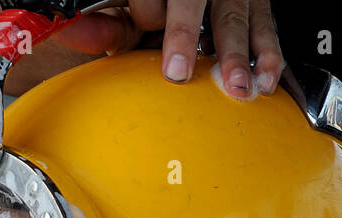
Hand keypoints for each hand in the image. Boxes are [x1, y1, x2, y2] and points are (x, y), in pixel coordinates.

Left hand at [56, 1, 283, 99]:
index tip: (152, 53)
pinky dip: (268, 53)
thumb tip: (74, 30)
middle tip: (179, 73)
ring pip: (238, 16)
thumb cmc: (154, 2)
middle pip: (195, 1)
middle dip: (186, 37)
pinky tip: (268, 77)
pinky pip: (264, 25)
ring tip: (238, 86)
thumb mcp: (127, 5)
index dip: (149, 16)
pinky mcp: (254, 2)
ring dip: (239, 55)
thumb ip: (107, 20)